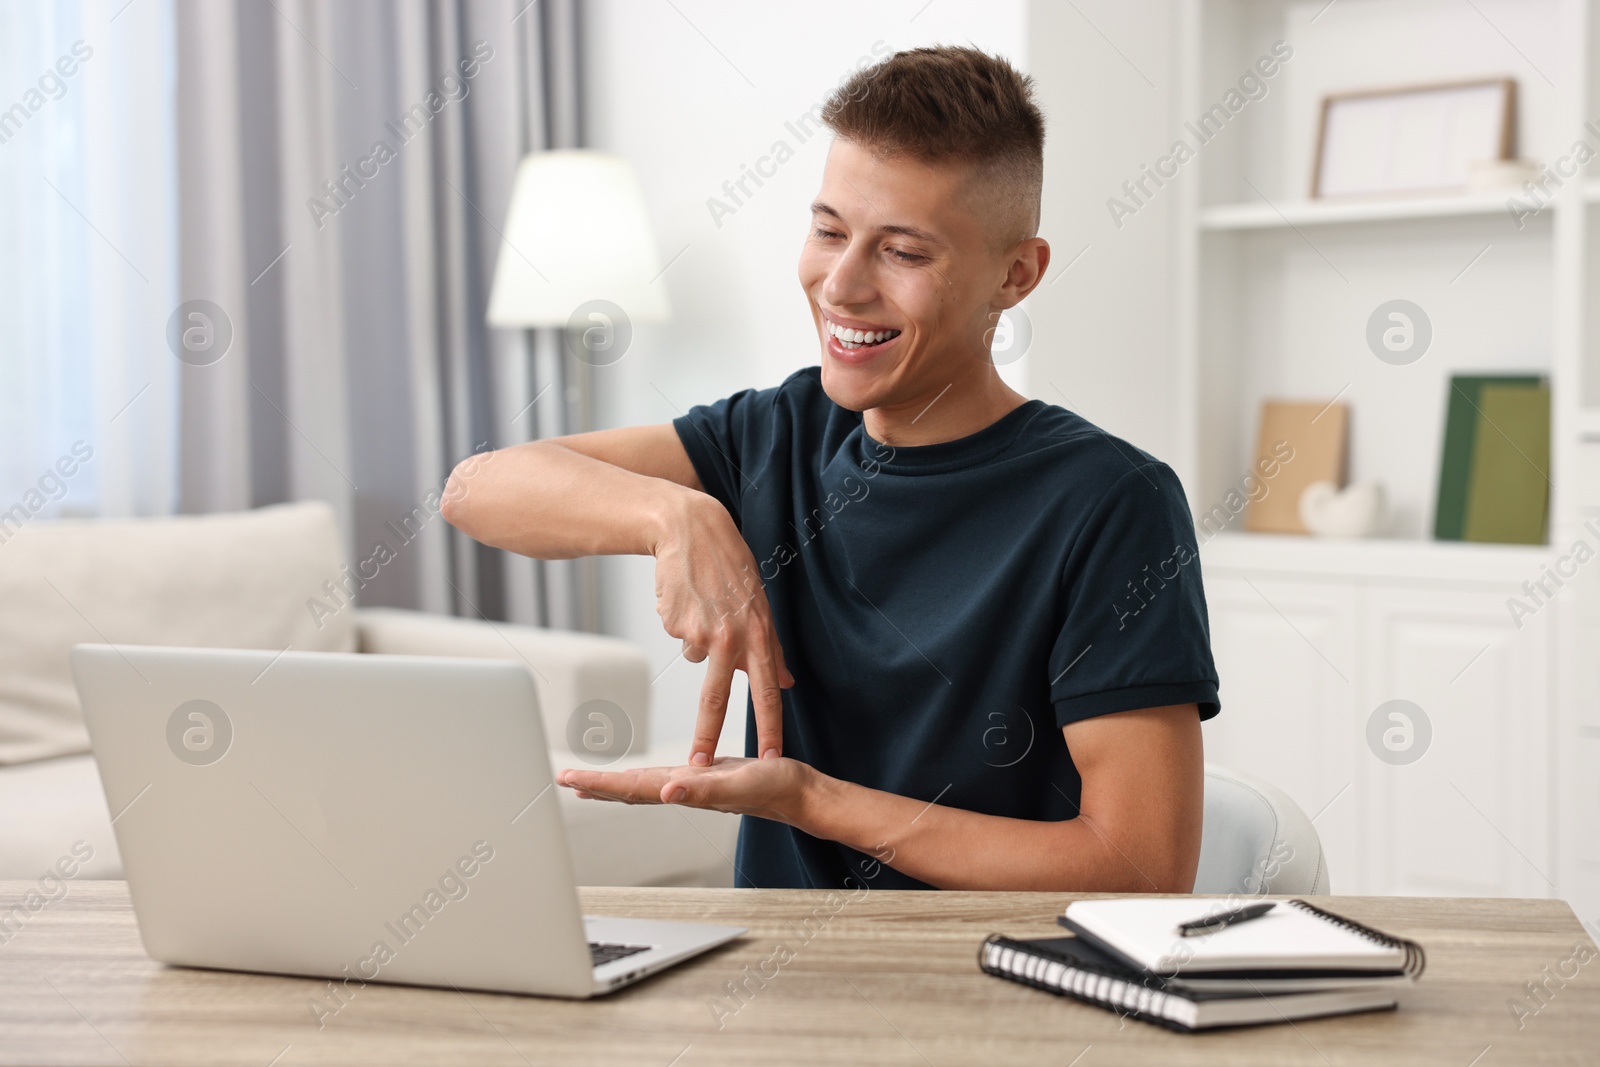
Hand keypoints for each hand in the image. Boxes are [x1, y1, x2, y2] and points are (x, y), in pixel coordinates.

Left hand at [558, 757, 813, 824]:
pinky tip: (642, 777)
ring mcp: (692, 786)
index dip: (598, 783)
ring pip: (643, 786)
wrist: (800, 794)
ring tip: (588, 782)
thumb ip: (704, 790)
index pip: (631, 787)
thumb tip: (666, 792)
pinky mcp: (704, 777)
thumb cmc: (776, 789)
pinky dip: (643, 776)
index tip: (568, 779)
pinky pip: (663, 779)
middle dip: (596, 786)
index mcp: (684, 790)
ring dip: (614, 784)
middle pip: (629, 790)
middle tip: (564, 780)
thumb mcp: (740, 784)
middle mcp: (682, 790)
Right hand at [653, 494, 793, 765]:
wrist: (690, 529)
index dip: (768, 727)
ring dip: (698, 638)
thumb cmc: (729, 567)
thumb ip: (772, 649)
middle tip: (700, 766)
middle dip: (707, 735)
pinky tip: (687, 596)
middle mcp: (732, 636)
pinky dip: (682, 622)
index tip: (770, 758)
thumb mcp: (761, 606)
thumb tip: (786, 683)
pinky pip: (679, 636)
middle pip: (717, 696)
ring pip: (696, 657)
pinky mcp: (674, 622)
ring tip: (704, 604)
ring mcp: (700, 630)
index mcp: (759, 634)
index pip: (765, 691)